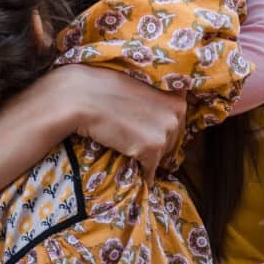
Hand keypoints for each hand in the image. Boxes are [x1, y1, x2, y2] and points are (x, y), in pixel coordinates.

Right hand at [46, 65, 185, 186]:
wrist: (84, 97)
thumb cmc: (107, 87)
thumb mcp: (141, 85)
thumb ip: (158, 97)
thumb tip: (165, 110)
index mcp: (176, 96)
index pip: (179, 120)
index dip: (165, 127)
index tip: (154, 132)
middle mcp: (177, 113)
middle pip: (174, 139)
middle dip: (160, 144)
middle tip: (141, 144)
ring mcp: (165, 131)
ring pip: (163, 154)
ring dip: (151, 158)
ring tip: (136, 156)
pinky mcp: (152, 149)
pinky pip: (151, 170)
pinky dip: (146, 175)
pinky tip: (142, 178)